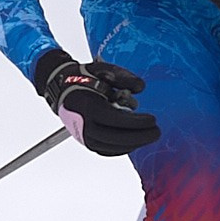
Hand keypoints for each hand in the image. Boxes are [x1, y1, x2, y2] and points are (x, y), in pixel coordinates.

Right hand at [34, 51, 160, 156]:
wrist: (62, 88)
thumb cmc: (84, 78)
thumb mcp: (104, 70)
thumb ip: (124, 77)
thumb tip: (141, 87)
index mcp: (87, 106)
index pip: (115, 120)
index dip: (136, 122)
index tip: (153, 120)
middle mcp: (83, 124)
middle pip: (114, 138)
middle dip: (139, 137)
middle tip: (156, 132)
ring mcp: (82, 135)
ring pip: (110, 147)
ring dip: (132, 144)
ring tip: (149, 136)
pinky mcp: (85, 141)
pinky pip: (105, 150)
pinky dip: (121, 148)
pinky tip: (134, 142)